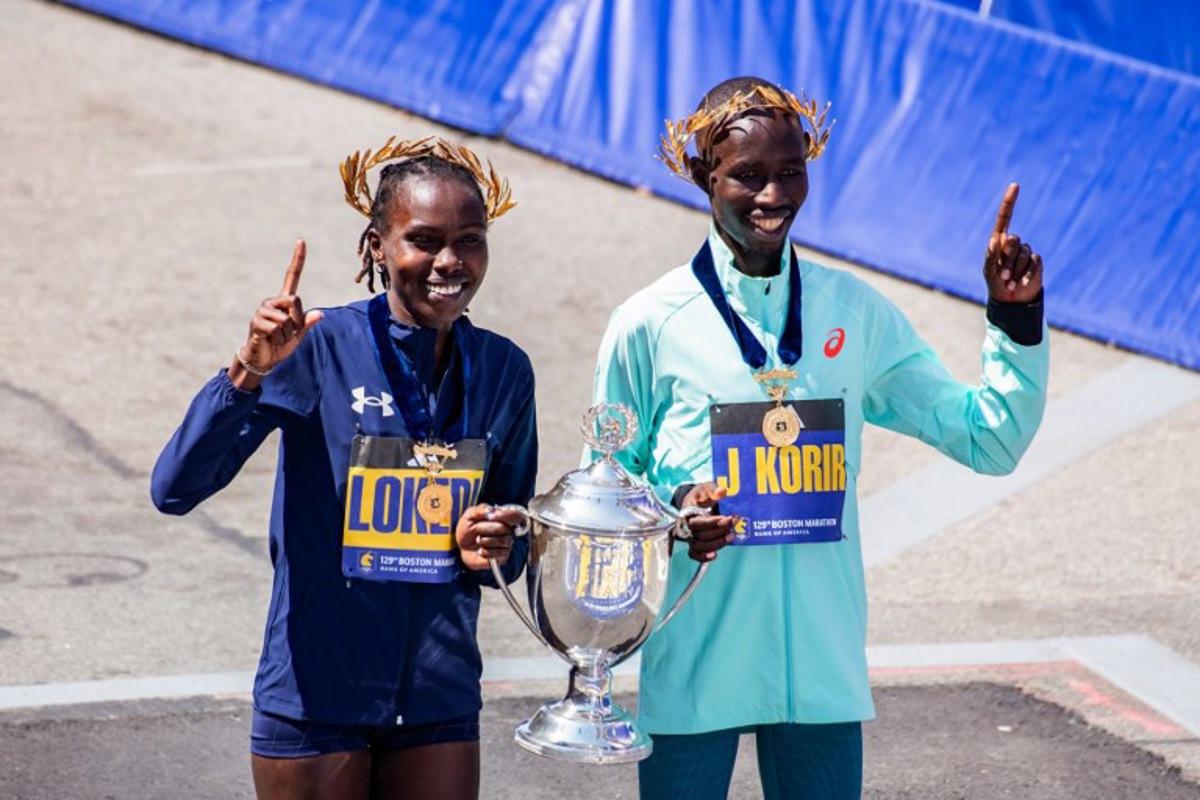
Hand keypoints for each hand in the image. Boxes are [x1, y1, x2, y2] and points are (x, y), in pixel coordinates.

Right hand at [229, 239, 323, 388]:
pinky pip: (278, 328)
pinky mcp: (257, 320)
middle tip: (288, 332)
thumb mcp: (298, 336)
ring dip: (287, 334)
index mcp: (284, 301)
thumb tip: (319, 315)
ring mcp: (263, 310)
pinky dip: (279, 339)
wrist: (263, 360)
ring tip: (277, 338)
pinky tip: (270, 340)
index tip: (301, 240)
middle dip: (297, 321)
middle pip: (296, 301)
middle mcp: (272, 301)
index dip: (297, 259)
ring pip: (287, 319)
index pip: (291, 276)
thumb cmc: (280, 346)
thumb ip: (307, 324)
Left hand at [456, 504, 523, 570]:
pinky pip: (498, 553)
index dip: (504, 515)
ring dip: (485, 540)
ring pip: (502, 540)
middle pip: (503, 528)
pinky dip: (486, 552)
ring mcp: (506, 544)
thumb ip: (479, 510)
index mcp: (502, 518)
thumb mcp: (469, 516)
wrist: (462, 547)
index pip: (514, 514)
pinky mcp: (503, 556)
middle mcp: (508, 530)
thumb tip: (491, 510)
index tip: (489, 517)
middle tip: (475, 529)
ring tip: (478, 540)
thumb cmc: (468, 529)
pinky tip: (480, 551)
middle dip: (485, 528)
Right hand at [680, 483, 738, 562]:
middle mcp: (687, 526)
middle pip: (699, 536)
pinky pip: (695, 555)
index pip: (696, 522)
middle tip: (733, 523)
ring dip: (717, 543)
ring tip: (731, 535)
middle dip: (719, 531)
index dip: (711, 523)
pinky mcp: (696, 544)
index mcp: (687, 512)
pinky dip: (703, 557)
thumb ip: (713, 489)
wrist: (698, 501)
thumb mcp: (706, 488)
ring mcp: (691, 536)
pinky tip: (715, 555)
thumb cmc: (702, 495)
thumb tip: (722, 492)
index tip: (725, 518)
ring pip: (699, 546)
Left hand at [983, 183, 1043, 303]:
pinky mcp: (1036, 261)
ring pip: (1023, 253)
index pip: (1005, 218)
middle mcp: (1014, 243)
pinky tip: (1020, 284)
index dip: (1010, 202)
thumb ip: (990, 256)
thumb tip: (995, 240)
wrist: (1011, 300)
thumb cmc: (995, 284)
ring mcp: (1026, 251)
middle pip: (1014, 240)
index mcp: (999, 241)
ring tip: (1009, 283)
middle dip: (1007, 260)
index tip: (1015, 185)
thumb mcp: (989, 272)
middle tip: (1002, 276)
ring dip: (1015, 270)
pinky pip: (1033, 263)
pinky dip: (1026, 275)